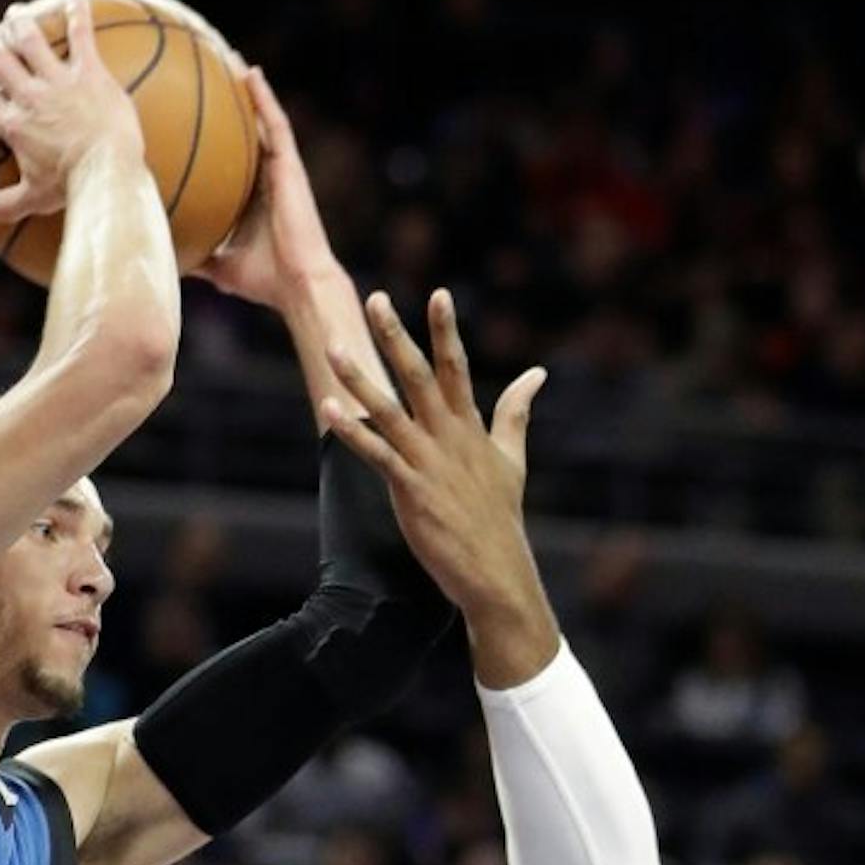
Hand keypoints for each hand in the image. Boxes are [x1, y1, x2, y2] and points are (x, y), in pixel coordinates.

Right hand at [0, 0, 144, 224]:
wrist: (105, 168)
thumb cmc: (70, 187)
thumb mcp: (34, 199)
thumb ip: (7, 204)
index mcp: (14, 125)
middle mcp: (31, 96)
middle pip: (0, 62)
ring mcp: (59, 80)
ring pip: (32, 41)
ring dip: (20, 23)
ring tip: (15, 12)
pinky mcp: (89, 72)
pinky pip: (82, 37)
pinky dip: (78, 16)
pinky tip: (77, 0)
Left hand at [193, 68, 339, 309]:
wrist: (297, 285)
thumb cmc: (264, 279)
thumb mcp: (219, 266)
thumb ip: (197, 257)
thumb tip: (163, 260)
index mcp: (252, 196)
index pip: (233, 157)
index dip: (218, 133)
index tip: (193, 114)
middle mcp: (267, 176)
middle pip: (247, 130)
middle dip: (231, 100)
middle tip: (208, 70)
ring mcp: (281, 168)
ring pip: (263, 118)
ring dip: (248, 88)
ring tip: (229, 56)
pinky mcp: (291, 166)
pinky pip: (276, 124)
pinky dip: (263, 98)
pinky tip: (250, 73)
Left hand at [320, 291, 557, 683]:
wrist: (496, 571)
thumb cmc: (499, 517)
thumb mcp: (512, 458)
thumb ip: (516, 412)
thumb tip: (536, 373)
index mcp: (470, 427)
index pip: (456, 367)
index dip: (445, 330)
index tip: (437, 293)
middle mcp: (449, 437)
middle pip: (420, 375)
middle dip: (396, 336)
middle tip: (374, 298)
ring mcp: (429, 462)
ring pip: (389, 409)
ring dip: (359, 377)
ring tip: (332, 346)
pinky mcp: (410, 489)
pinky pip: (376, 454)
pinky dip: (351, 432)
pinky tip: (328, 410)